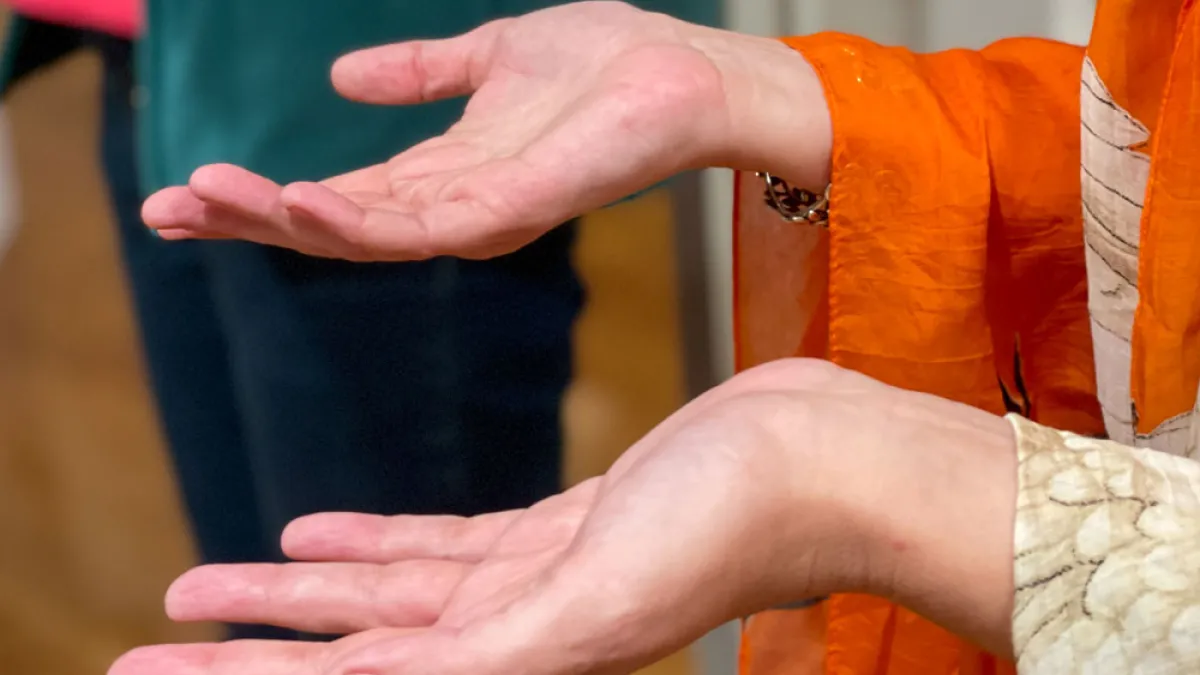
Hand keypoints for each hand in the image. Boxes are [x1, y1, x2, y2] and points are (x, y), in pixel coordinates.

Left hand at [110, 361, 1017, 674]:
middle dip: (251, 643)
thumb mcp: (593, 605)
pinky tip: (319, 534)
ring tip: (212, 579)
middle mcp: (518, 633)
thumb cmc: (729, 528)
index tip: (156, 671)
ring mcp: (537, 579)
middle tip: (159, 625)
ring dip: (299, 591)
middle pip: (352, 646)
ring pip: (388, 595)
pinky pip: (445, 545)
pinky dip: (376, 543)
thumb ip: (486, 659)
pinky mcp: (559, 528)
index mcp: (519, 660)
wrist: (816, 456)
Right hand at [140, 1, 830, 260]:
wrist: (685, 73)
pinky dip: (362, 219)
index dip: (263, 197)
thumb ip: (423, 74)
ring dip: (288, 220)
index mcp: (443, 174)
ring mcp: (486, 214)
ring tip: (213, 198)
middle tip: (167, 210)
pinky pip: (430, 225)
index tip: (185, 189)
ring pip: (369, 233)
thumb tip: (341, 78)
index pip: (337, 195)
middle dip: (251, 219)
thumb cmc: (604, 67)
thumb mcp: (491, 57)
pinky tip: (305, 200)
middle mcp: (456, 207)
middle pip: (337, 225)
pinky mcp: (520, 207)